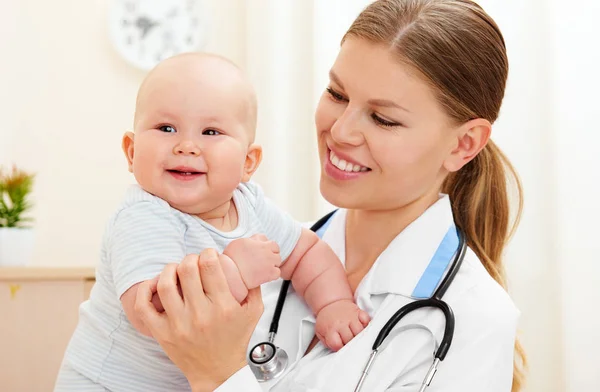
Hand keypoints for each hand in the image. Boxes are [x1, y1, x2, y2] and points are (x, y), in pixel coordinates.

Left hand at [135, 249, 263, 390]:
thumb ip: (254, 287)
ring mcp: (179, 324)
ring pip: (165, 284)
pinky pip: (144, 307)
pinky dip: (145, 291)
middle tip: (193, 261)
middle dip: (190, 258)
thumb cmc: (234, 341)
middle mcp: (200, 315)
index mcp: (223, 307)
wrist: (218, 372)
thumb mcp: (253, 312)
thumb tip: (247, 264)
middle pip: (187, 270)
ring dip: (170, 270)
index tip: (209, 255)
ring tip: (176, 270)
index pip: (210, 267)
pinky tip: (155, 285)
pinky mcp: (163, 333)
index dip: (208, 253)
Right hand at [223, 234, 281, 287]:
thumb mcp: (240, 242)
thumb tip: (257, 240)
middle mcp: (266, 251)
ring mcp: (269, 262)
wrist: (231, 273)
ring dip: (273, 264)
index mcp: (259, 242)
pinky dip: (273, 274)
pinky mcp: (270, 273)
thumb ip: (252, 240)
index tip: (263, 252)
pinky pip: (277, 272)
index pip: (271, 242)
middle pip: (276, 251)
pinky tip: (264, 276)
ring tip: (262, 268)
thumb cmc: (231, 258)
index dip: (268, 248)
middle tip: (263, 261)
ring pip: (278, 261)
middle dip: (272, 255)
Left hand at [314, 300, 369, 351]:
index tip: (340, 346)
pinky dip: (366, 325)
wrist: (330, 304)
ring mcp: (351, 317)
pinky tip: (362, 327)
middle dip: (350, 344)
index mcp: (331, 328)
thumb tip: (337, 351)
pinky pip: (366, 320)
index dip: (340, 348)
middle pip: (350, 339)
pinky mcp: (358, 312)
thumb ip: (327, 343)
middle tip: (349, 343)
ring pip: (360, 331)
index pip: (337, 345)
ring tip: (356, 337)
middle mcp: (341, 323)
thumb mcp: (320, 332)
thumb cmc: (327, 319)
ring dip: (359, 336)